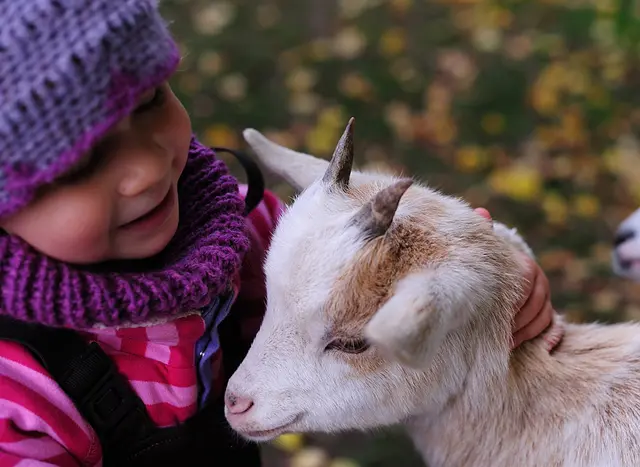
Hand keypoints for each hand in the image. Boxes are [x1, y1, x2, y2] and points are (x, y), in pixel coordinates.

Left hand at [473, 208, 561, 351]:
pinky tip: (525, 346)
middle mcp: (539, 282)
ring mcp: (542, 298)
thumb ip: (482, 234)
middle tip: (498, 336)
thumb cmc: (481, 263)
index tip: (493, 319)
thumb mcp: (480, 250)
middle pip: (537, 306)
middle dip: (518, 323)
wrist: (485, 274)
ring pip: (543, 318)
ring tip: (505, 342)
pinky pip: (550, 327)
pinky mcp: (542, 313)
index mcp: (525, 267)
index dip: (512, 307)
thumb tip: (482, 213)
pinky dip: (542, 337)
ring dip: (526, 332)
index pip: (528, 288)